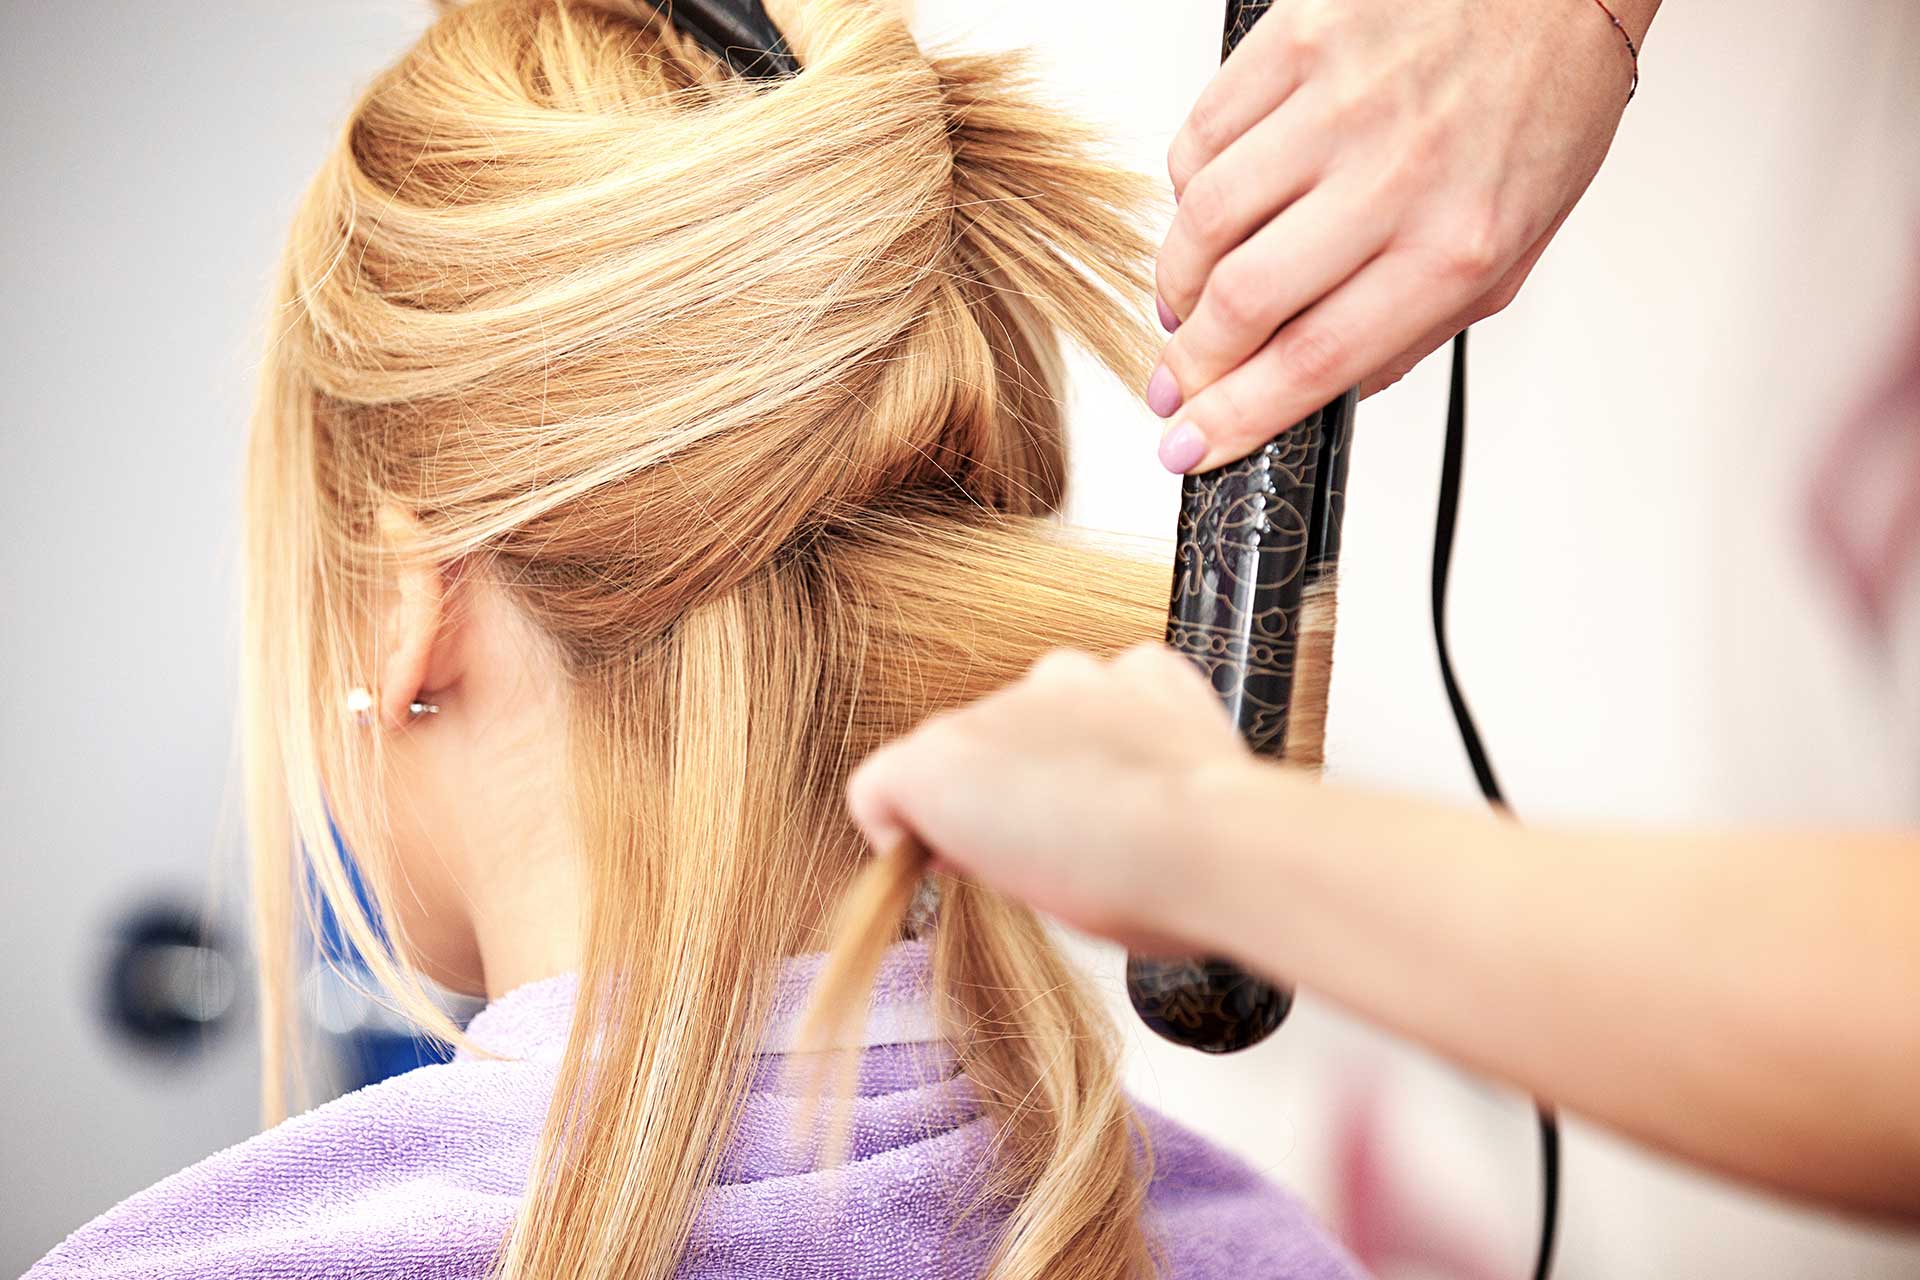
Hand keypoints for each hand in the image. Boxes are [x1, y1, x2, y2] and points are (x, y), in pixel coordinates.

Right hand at [846, 644, 1253, 953]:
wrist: (1211, 846)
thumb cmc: (1117, 886)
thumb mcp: (1010, 891)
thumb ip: (972, 847)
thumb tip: (979, 839)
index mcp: (943, 760)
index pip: (888, 784)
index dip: (919, 834)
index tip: (958, 865)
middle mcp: (998, 703)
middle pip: (973, 746)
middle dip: (997, 791)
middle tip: (1043, 853)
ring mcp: (1075, 680)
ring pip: (1045, 710)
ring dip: (1060, 751)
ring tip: (1107, 814)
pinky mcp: (1142, 673)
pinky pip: (1118, 688)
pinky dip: (1127, 721)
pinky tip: (1149, 771)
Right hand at [1147, 0, 1649, 471]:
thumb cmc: (1544, 100)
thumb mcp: (1514, 244)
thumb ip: (1418, 327)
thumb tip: (1316, 388)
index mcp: (1456, 244)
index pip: (1313, 361)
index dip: (1233, 417)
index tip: (1189, 445)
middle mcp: (1396, 174)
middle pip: (1243, 304)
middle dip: (1190, 365)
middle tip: (1174, 382)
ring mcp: (1339, 103)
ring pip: (1203, 223)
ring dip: (1176, 282)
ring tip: (1188, 299)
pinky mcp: (1298, 41)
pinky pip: (1200, 137)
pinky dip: (1186, 191)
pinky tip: (1211, 206)